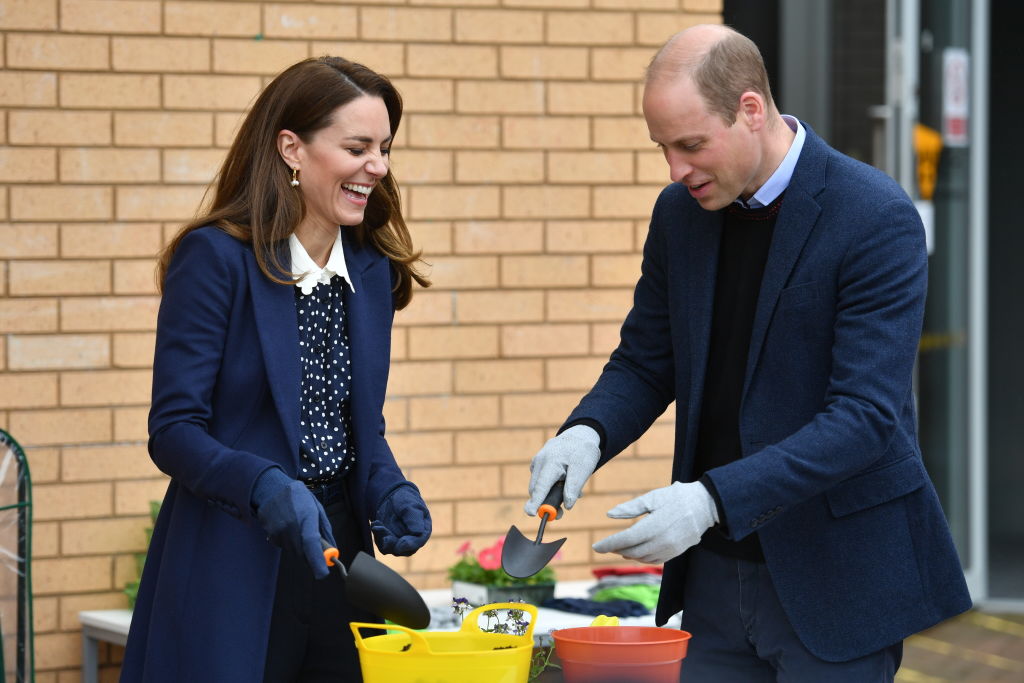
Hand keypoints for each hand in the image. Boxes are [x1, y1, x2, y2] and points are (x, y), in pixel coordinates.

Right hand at [252, 468, 334, 578]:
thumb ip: (325, 530)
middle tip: (316, 547)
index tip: (323, 574)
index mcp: (306, 517)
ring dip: (300, 547)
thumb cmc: (300, 498)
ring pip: (294, 552)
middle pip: (303, 553)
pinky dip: (290, 543)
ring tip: (299, 527)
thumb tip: (332, 550)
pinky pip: (285, 547)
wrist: (273, 490)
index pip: (311, 543)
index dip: (317, 560)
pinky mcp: (271, 536)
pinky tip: (289, 528)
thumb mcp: (317, 508)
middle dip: (312, 556)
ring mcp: (279, 532)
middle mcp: (291, 526)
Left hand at [371, 483, 431, 555]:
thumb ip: (414, 519)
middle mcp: (411, 540)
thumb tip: (418, 533)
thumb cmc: (407, 500)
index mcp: (423, 531)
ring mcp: (398, 542)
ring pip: (389, 548)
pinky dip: (377, 534)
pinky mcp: (387, 541)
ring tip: (377, 524)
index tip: (400, 543)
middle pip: (402, 549)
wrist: (394, 496)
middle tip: (383, 532)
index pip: (418, 542)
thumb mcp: (411, 506)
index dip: (409, 544)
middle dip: (391, 542)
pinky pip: (380, 543)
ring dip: (382, 537)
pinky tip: (375, 523)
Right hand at [525, 424, 600, 515]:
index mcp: (550, 462)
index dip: (536, 502)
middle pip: (536, 489)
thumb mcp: (584, 469)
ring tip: (569, 490)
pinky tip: (563, 482)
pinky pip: (541, 480)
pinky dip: (550, 486)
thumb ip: (574, 487)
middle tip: (560, 513)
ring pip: (538, 486)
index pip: (541, 486)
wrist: (580, 435)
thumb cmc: (583, 451)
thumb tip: (567, 505)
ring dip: (550, 494)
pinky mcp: (538, 463)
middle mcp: (540, 461)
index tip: (531, 513)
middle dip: (545, 503)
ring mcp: (537, 461)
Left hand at [592, 481, 717, 563]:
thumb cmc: (676, 497)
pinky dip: (642, 558)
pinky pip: (654, 560)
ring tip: (619, 548)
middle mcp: (661, 541)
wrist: (705, 505)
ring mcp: (669, 549)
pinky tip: (636, 552)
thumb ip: (630, 508)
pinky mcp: (675, 553)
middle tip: (605, 547)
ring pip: (642, 558)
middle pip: (632, 551)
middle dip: (616, 549)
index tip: (596, 547)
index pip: (625, 540)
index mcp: (653, 526)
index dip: (609, 544)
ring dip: (628, 554)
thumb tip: (610, 514)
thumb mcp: (652, 498)